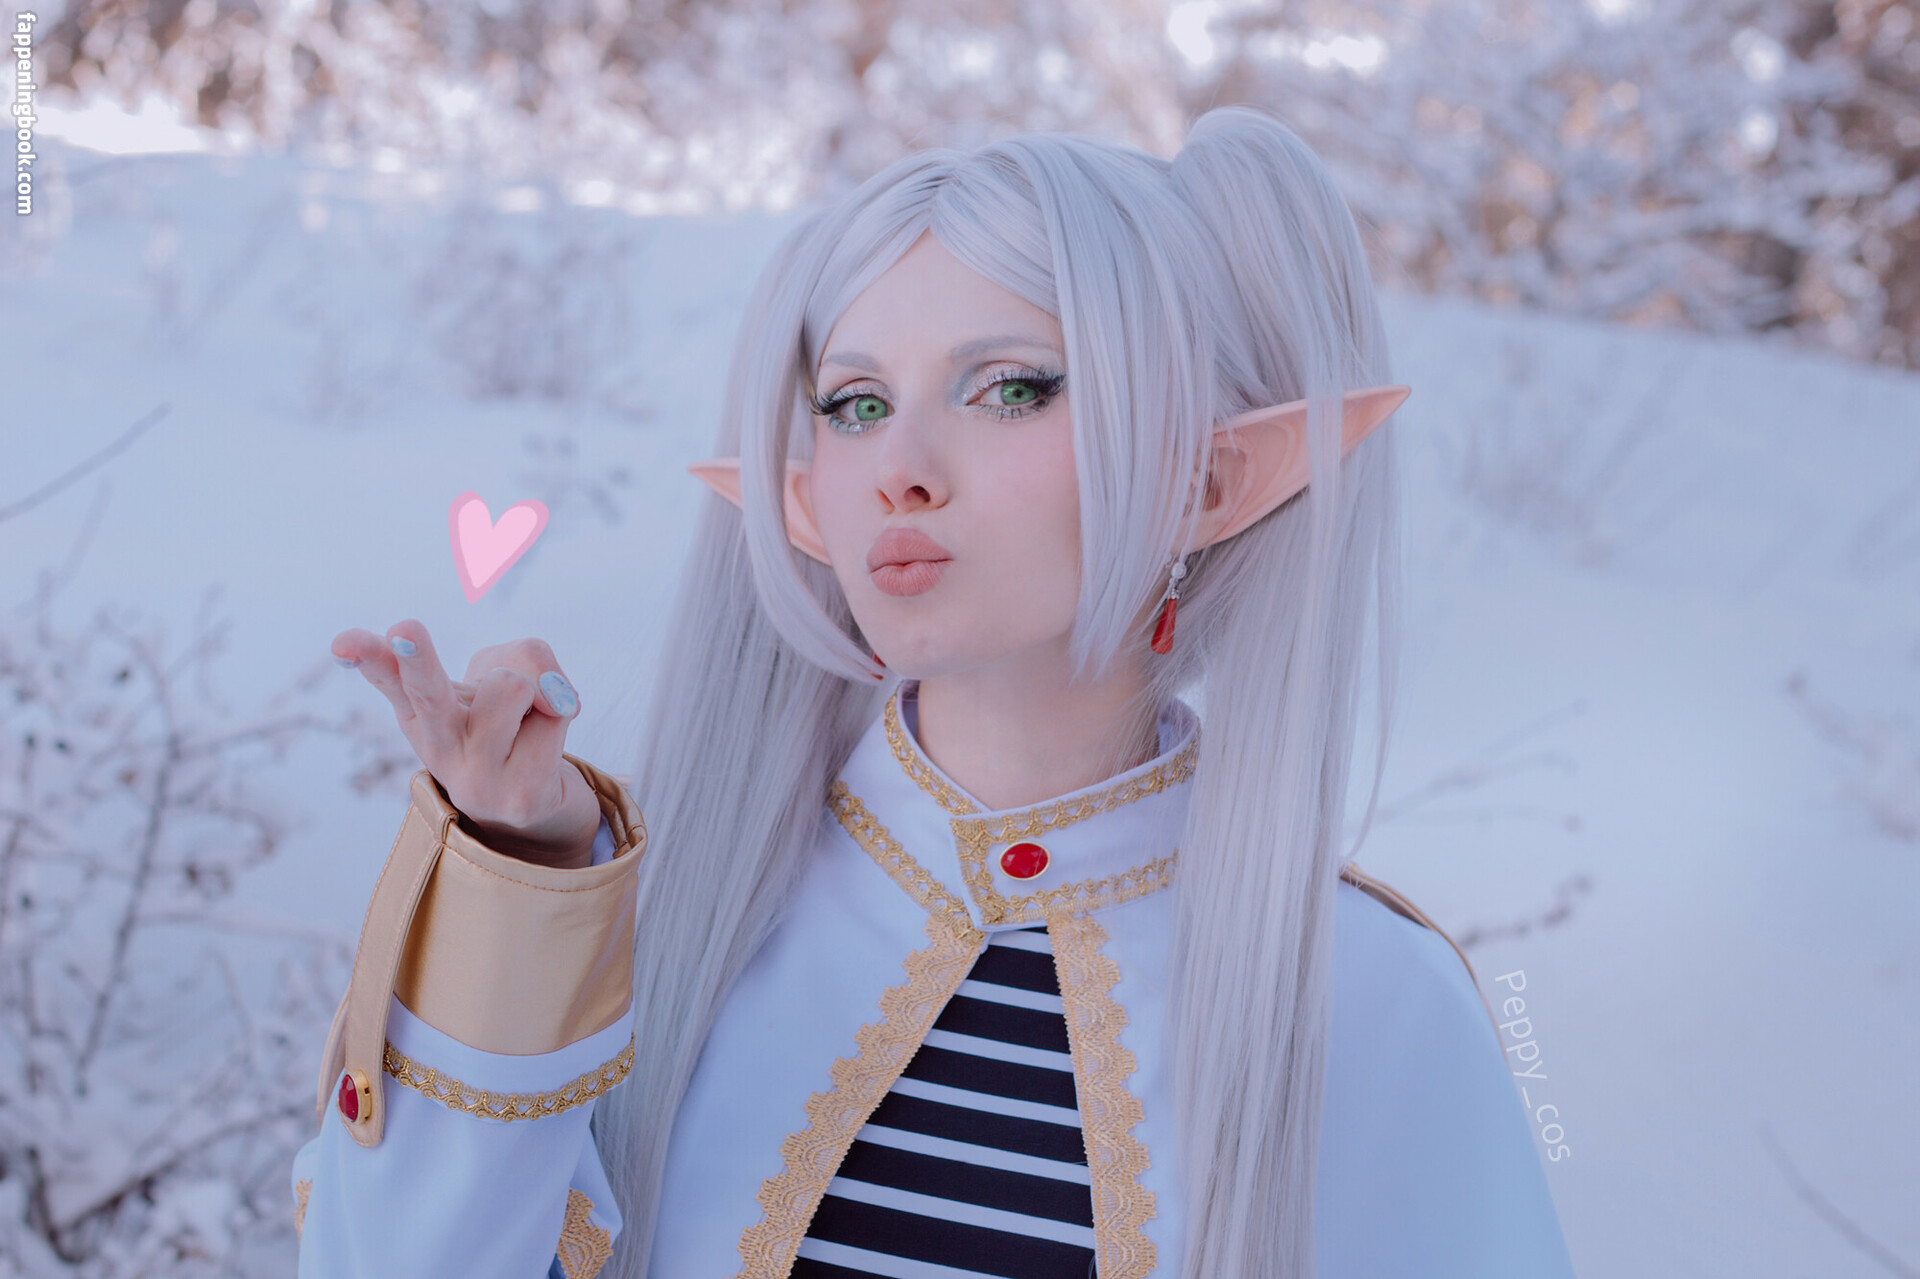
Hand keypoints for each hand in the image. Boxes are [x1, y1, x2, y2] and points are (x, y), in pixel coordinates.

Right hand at [329, 620, 602, 868]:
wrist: (533, 806)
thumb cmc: (510, 727)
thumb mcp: (500, 679)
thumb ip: (516, 660)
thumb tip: (546, 692)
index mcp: (418, 714)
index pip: (387, 677)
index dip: (368, 655)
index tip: (342, 642)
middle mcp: (438, 746)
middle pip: (427, 691)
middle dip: (417, 657)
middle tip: (404, 627)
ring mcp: (477, 777)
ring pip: (514, 683)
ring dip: (537, 685)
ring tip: (530, 716)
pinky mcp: (522, 796)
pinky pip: (557, 713)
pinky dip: (564, 712)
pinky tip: (548, 743)